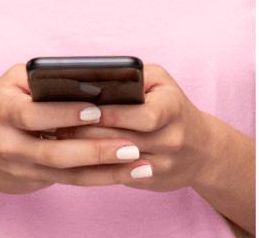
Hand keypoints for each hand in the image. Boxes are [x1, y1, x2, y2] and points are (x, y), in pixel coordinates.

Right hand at [0, 63, 143, 194]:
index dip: (65, 113)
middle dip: (95, 149)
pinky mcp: (32, 182)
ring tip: (139, 163)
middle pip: (54, 151)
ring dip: (105, 170)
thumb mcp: (11, 84)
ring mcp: (21, 167)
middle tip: (131, 145)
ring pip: (67, 173)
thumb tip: (88, 78)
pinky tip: (125, 174)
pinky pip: (69, 182)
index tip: (96, 111)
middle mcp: (10, 143)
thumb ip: (43, 78)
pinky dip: (99, 178)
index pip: (35, 114)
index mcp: (4, 110)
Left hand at [62, 65, 217, 188]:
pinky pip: (116, 177)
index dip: (109, 114)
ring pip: (115, 161)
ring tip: (57, 140)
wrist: (203, 149)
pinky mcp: (151, 182)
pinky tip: (71, 159)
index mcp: (173, 110)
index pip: (141, 115)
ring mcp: (163, 165)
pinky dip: (92, 168)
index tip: (80, 109)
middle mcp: (171, 140)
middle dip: (87, 132)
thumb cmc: (171, 105)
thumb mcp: (160, 82)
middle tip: (55, 125)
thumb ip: (132, 75)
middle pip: (122, 140)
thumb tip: (92, 78)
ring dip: (84, 152)